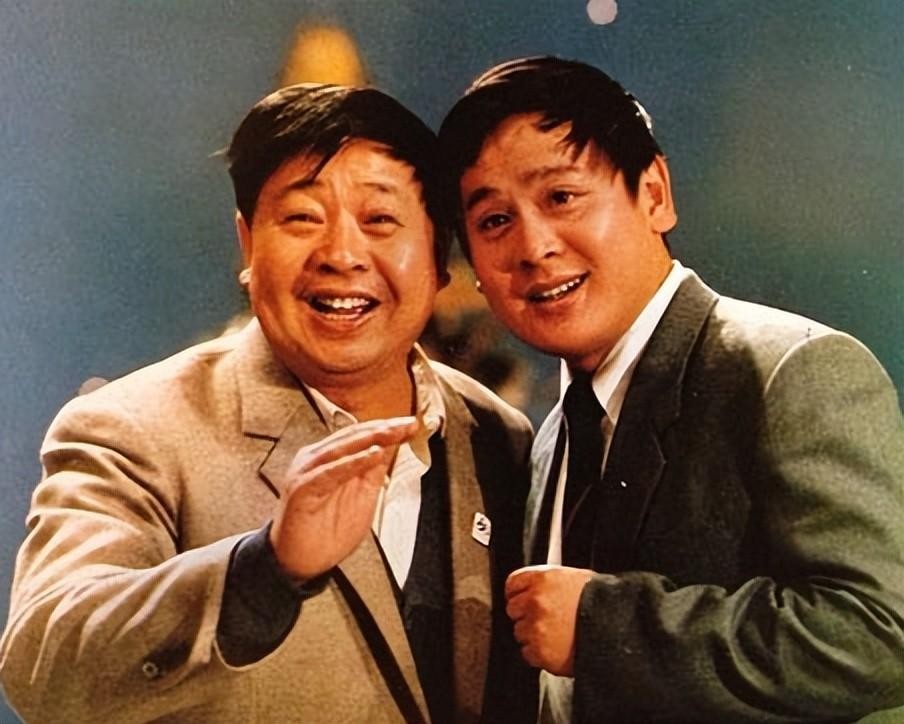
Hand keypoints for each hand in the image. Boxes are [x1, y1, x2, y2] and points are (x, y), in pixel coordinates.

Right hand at [270, 416, 417, 580]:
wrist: (298, 563)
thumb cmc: (325, 532)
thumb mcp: (361, 497)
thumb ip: (373, 471)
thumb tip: (391, 446)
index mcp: (328, 458)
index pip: (361, 436)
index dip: (387, 429)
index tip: (411, 425)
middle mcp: (315, 459)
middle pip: (353, 436)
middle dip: (384, 428)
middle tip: (408, 424)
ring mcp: (306, 471)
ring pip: (342, 447)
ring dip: (371, 438)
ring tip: (394, 432)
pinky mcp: (301, 488)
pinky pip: (330, 471)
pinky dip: (353, 462)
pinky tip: (373, 455)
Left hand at [505, 564, 593, 675]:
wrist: (619, 629)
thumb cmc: (601, 602)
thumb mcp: (575, 579)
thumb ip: (549, 582)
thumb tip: (532, 588)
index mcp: (543, 578)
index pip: (512, 584)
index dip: (518, 593)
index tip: (523, 601)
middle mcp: (536, 600)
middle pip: (513, 609)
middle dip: (526, 615)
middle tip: (546, 621)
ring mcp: (536, 626)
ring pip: (519, 632)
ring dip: (533, 635)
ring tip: (556, 635)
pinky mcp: (540, 651)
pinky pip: (527, 653)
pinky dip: (539, 654)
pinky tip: (557, 648)